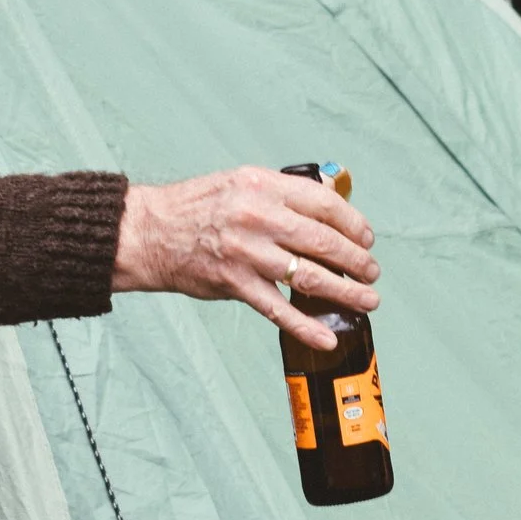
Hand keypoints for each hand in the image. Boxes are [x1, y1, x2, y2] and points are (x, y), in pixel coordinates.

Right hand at [113, 167, 379, 349]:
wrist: (150, 232)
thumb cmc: (196, 207)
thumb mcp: (242, 182)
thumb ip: (283, 193)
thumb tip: (328, 202)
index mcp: (263, 187)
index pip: (324, 203)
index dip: (354, 223)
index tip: (366, 238)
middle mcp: (258, 217)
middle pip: (323, 241)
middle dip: (356, 260)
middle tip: (371, 272)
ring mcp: (247, 253)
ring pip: (309, 276)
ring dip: (345, 291)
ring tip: (366, 299)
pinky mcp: (235, 284)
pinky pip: (278, 309)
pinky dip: (305, 326)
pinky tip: (326, 337)